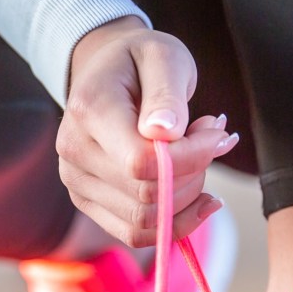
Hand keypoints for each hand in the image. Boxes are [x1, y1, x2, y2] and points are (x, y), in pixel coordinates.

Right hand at [57, 17, 238, 244]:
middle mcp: (74, 152)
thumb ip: (167, 94)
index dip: (192, 158)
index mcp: (89, 110)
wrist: (108, 69)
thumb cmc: (141, 60)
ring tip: (199, 155)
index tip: (218, 132)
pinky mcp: (89, 202)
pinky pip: (136, 234)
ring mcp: (77, 182)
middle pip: (147, 195)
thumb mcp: (164, 57)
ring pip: (145, 221)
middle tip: (213, 137)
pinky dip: (175, 221)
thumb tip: (164, 134)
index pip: (142, 162)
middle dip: (195, 172)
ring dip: (188, 196)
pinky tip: (198, 195)